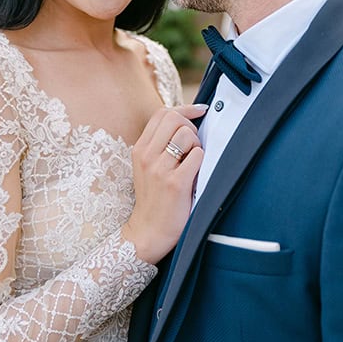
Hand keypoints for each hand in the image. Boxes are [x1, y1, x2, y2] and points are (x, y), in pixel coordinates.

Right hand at [122, 104, 206, 263]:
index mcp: (140, 149)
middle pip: (174, 118)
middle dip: (191, 127)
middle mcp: (147, 156)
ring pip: (187, 134)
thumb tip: (187, 121)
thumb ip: (160, 145)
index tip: (200, 111)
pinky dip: (202, 161)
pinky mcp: (175, 183)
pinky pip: (198, 156)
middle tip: (194, 146)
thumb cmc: (154, 198)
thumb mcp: (148, 167)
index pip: (162, 113)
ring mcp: (160, 169)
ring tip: (193, 162)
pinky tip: (196, 174)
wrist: (148, 233)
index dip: (184, 109)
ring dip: (197, 145)